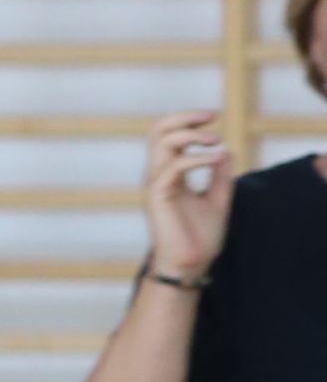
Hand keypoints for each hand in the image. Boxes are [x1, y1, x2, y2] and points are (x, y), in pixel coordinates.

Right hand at [143, 111, 231, 280]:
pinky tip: (215, 159)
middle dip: (184, 117)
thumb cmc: (200, 238)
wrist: (192, 266)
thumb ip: (220, 177)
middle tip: (212, 115)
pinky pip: (172, 167)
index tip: (215, 116)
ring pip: (161, 143)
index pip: (169, 136)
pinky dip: (196, 159)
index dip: (189, 122)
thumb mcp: (218, 201)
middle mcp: (159, 176)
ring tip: (216, 140)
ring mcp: (156, 185)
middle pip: (158, 131)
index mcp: (169, 175)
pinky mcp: (157, 197)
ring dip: (190, 135)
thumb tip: (226, 152)